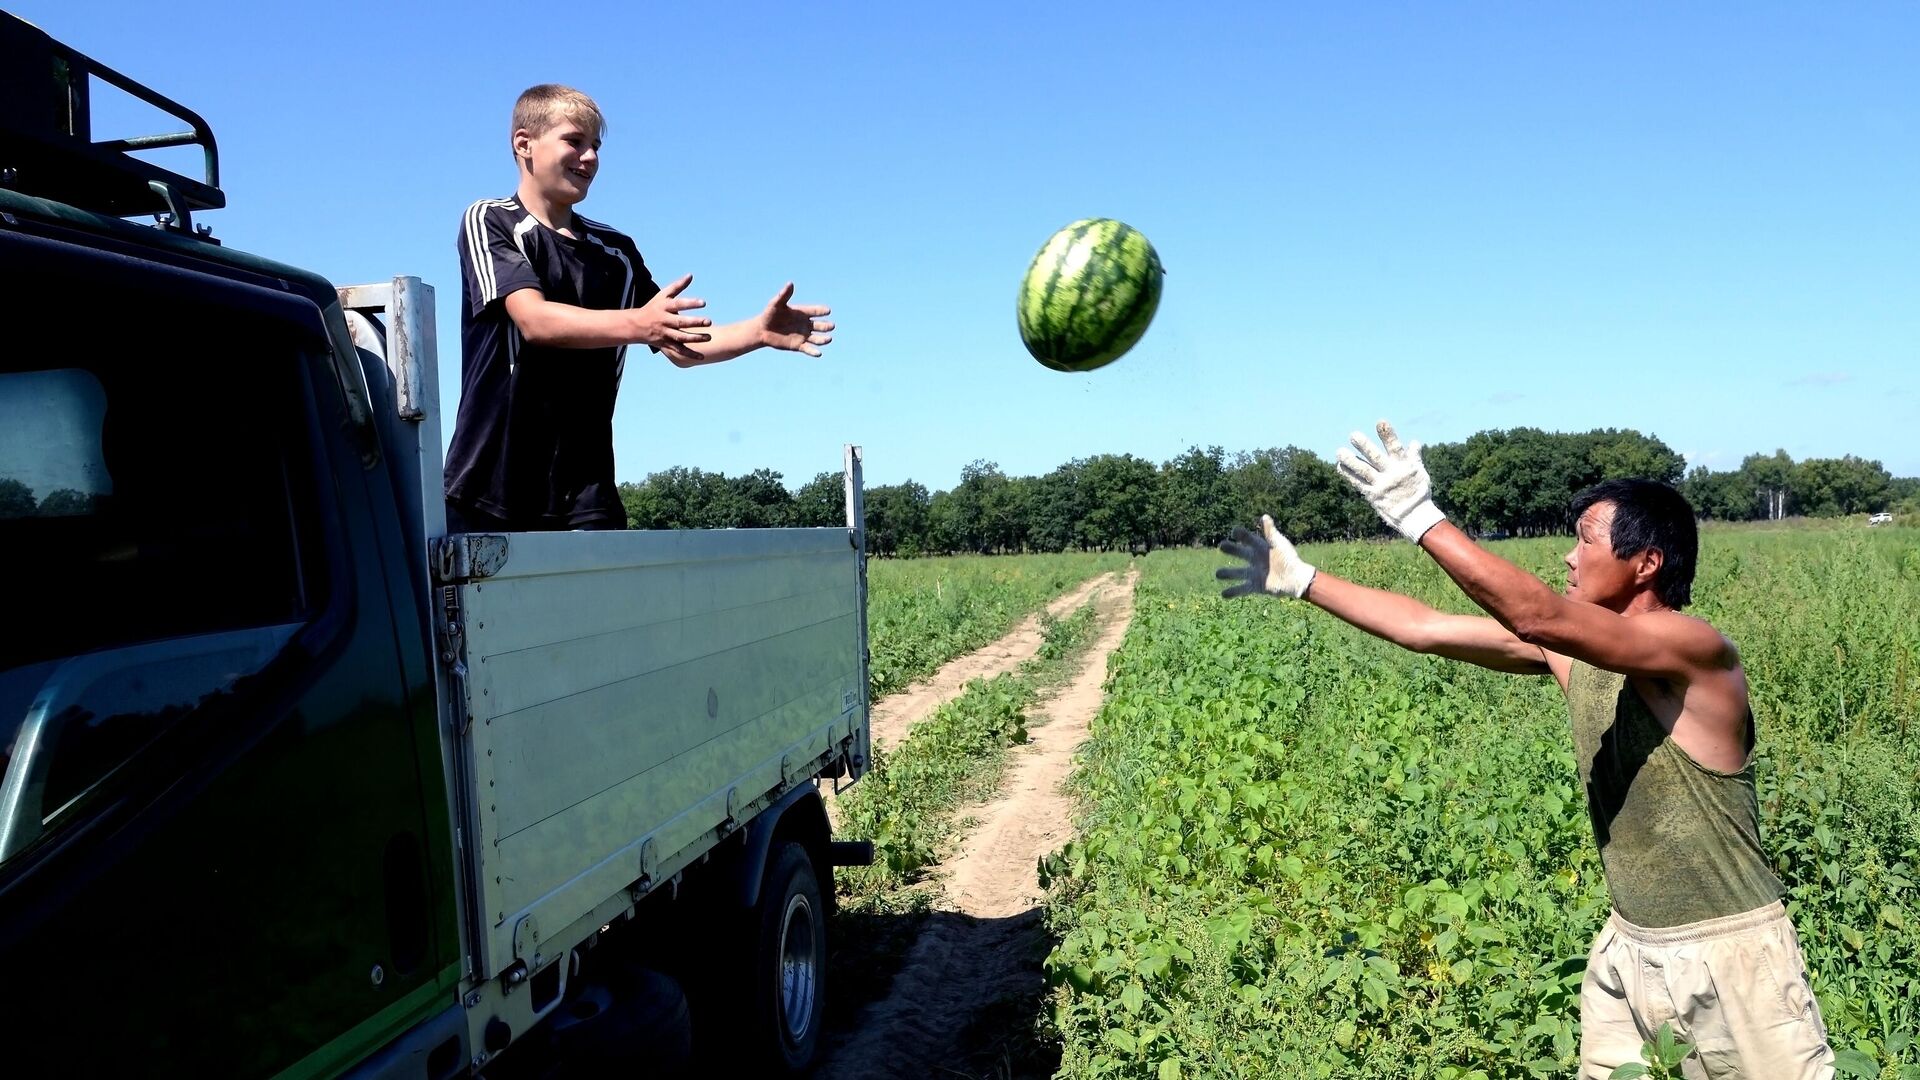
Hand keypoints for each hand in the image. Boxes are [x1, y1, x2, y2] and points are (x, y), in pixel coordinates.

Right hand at [633, 274, 711, 362]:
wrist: (636, 326)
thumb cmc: (653, 307)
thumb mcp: (663, 295)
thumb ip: (677, 286)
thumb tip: (691, 276)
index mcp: (664, 308)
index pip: (678, 304)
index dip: (690, 303)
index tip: (703, 302)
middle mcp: (664, 321)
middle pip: (680, 322)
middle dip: (694, 322)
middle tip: (709, 321)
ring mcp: (665, 334)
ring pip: (680, 337)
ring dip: (695, 338)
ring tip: (709, 337)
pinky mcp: (666, 344)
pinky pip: (679, 351)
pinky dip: (690, 355)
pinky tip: (702, 357)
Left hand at [755, 282, 834, 356]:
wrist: (762, 330)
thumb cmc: (769, 314)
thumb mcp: (776, 304)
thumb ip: (784, 295)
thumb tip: (790, 283)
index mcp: (802, 313)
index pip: (815, 311)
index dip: (822, 311)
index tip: (828, 311)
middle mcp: (805, 324)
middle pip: (819, 325)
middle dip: (826, 326)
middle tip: (832, 326)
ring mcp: (803, 335)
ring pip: (816, 338)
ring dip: (823, 339)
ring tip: (829, 339)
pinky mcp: (798, 346)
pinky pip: (808, 349)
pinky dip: (813, 352)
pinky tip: (818, 354)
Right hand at [1217, 515, 1316, 598]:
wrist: (1296, 579)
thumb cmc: (1289, 559)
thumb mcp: (1278, 544)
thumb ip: (1270, 532)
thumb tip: (1264, 516)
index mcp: (1260, 547)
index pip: (1247, 539)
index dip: (1240, 534)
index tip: (1234, 532)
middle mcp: (1255, 559)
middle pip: (1239, 553)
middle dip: (1230, 549)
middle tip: (1222, 546)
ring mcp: (1254, 573)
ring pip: (1237, 572)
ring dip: (1227, 573)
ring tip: (1217, 574)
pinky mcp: (1256, 586)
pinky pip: (1241, 589)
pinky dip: (1232, 592)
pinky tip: (1223, 594)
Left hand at [1335, 419, 1445, 542]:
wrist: (1415, 517)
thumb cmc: (1419, 493)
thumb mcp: (1420, 473)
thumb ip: (1414, 457)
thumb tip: (1415, 442)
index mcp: (1404, 466)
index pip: (1396, 447)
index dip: (1388, 435)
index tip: (1380, 422)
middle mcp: (1392, 474)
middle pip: (1375, 458)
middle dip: (1364, 446)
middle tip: (1353, 435)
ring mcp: (1381, 485)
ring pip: (1363, 471)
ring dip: (1350, 461)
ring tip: (1339, 451)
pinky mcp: (1373, 496)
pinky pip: (1358, 484)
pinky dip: (1348, 475)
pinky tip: (1339, 466)